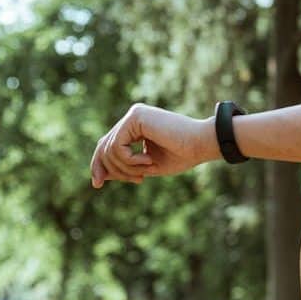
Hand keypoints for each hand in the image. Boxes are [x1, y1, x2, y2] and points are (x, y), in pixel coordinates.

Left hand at [90, 103, 210, 188]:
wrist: (202, 144)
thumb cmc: (182, 155)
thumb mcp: (146, 166)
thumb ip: (124, 167)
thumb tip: (98, 175)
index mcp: (135, 126)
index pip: (106, 145)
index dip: (99, 165)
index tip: (98, 184)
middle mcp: (132, 117)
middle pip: (104, 147)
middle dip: (112, 169)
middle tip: (138, 180)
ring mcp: (133, 114)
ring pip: (109, 149)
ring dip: (125, 168)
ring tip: (146, 171)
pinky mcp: (136, 116)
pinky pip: (117, 146)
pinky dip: (129, 160)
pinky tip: (148, 161)